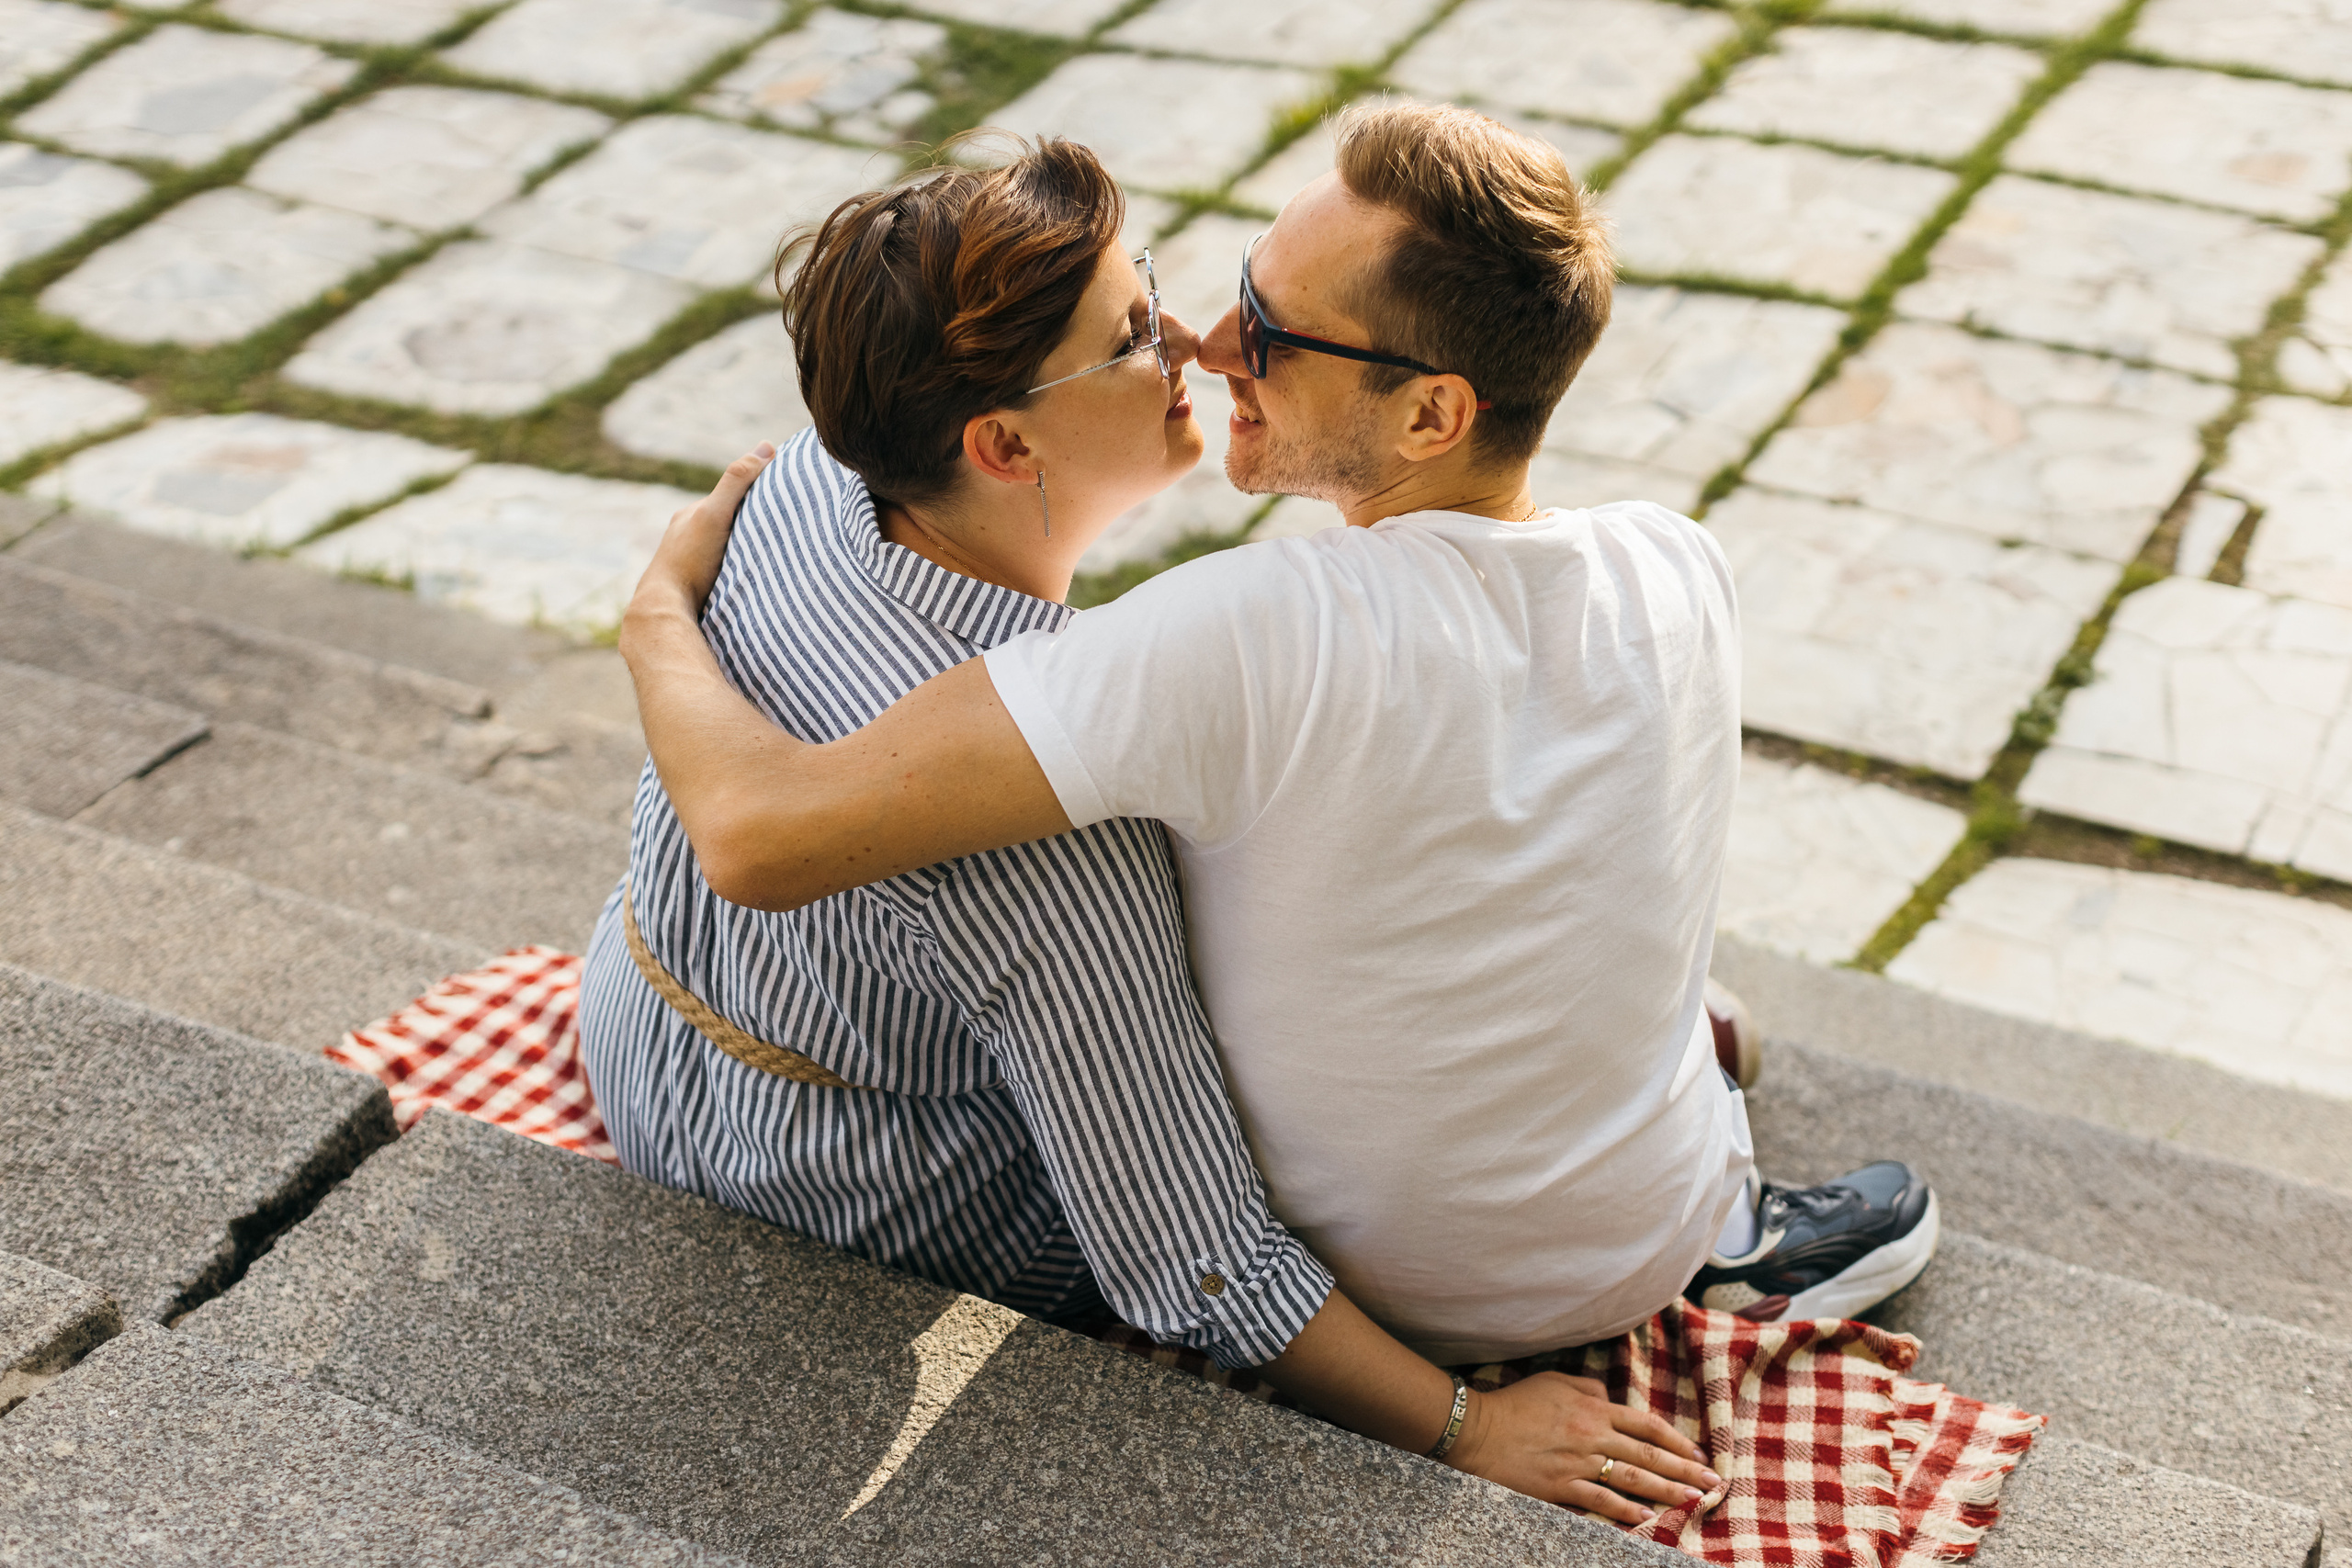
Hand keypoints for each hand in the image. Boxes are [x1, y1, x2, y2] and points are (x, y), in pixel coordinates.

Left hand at [629, 442, 773, 623]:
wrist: (666, 609)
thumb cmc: (690, 560)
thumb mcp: (716, 513)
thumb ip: (737, 481)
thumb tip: (766, 446)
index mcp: (689, 516)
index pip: (727, 497)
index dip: (753, 495)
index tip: (781, 498)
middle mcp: (684, 537)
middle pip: (724, 525)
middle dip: (747, 526)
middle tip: (779, 532)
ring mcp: (688, 565)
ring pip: (721, 551)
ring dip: (742, 553)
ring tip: (767, 560)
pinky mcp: (693, 590)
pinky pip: (719, 576)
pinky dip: (734, 575)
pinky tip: (747, 583)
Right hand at [1443, 1371, 1720, 1525]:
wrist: (1476, 1430)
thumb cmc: (1514, 1404)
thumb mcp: (1554, 1382)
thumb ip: (1588, 1389)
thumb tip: (1612, 1398)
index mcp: (1593, 1408)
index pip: (1646, 1424)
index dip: (1676, 1440)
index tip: (1697, 1455)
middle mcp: (1592, 1435)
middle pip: (1648, 1454)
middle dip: (1684, 1470)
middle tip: (1712, 1483)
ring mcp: (1578, 1463)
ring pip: (1632, 1479)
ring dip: (1666, 1492)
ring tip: (1692, 1501)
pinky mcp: (1560, 1487)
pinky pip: (1600, 1501)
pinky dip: (1625, 1512)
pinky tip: (1646, 1519)